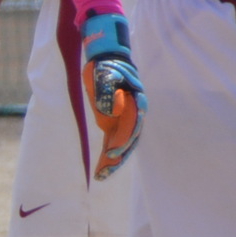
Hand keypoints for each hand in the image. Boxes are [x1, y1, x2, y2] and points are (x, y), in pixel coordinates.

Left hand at [77, 9, 143, 179]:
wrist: (107, 60)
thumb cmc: (106, 65)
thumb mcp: (104, 72)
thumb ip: (107, 88)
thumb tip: (110, 110)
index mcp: (134, 103)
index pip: (131, 126)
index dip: (122, 140)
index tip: (110, 152)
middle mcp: (133, 114)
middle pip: (129, 141)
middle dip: (118, 158)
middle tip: (104, 173)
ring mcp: (124, 120)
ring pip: (123, 145)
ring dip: (114, 162)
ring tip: (102, 176)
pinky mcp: (114, 124)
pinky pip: (113, 142)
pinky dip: (108, 156)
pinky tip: (100, 169)